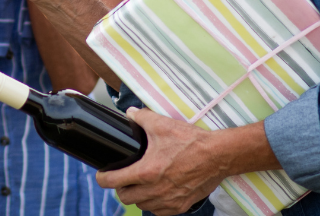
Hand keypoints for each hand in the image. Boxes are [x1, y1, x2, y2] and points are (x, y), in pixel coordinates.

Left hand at [96, 109, 222, 214]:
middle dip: (120, 188)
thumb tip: (129, 114)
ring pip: (142, 206)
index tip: (101, 175)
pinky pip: (159, 212)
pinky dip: (153, 204)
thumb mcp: (162, 124)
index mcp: (146, 172)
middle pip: (125, 197)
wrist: (218, 156)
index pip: (113, 182)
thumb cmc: (191, 141)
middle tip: (122, 178)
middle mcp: (155, 190)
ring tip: (138, 185)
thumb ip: (141, 118)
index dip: (102, 178)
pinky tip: (155, 193)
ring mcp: (168, 201)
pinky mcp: (181, 206)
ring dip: (137, 197)